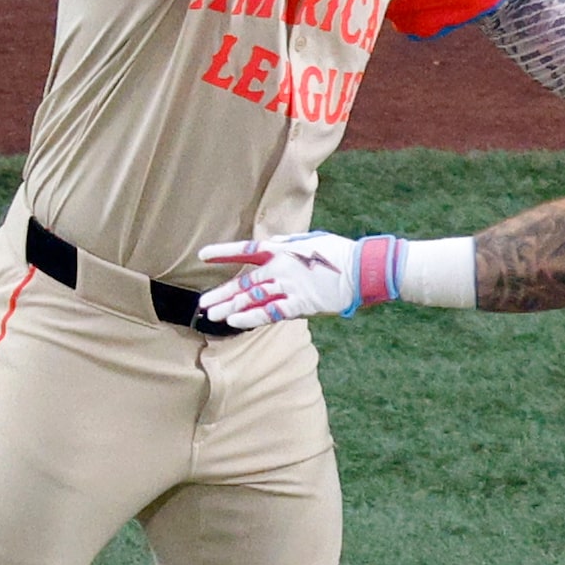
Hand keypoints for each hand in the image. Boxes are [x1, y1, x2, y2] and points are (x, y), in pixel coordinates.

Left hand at [198, 232, 403, 328]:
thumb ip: (287, 243)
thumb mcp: (310, 241)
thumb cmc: (339, 253)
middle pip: (244, 281)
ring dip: (230, 308)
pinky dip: (251, 318)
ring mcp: (288, 287)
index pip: (246, 250)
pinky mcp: (299, 304)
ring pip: (252, 299)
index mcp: (282, 250)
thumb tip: (269, 242)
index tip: (202, 255)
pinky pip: (270, 313)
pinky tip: (235, 323)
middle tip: (203, 303)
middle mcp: (280, 268)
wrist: (361, 269)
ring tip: (212, 315)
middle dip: (222, 293)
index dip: (223, 252)